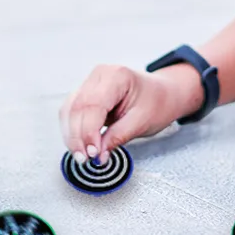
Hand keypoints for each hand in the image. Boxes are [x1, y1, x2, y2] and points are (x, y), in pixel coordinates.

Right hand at [59, 64, 201, 163]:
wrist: (164, 94)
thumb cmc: (158, 102)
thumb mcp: (142, 121)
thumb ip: (117, 137)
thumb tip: (97, 155)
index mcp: (117, 76)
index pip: (93, 105)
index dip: (88, 132)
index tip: (92, 153)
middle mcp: (100, 75)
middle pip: (77, 108)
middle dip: (77, 137)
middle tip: (85, 159)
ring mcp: (91, 83)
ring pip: (69, 110)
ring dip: (72, 136)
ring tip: (82, 156)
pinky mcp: (87, 94)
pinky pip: (72, 112)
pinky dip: (73, 131)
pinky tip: (80, 146)